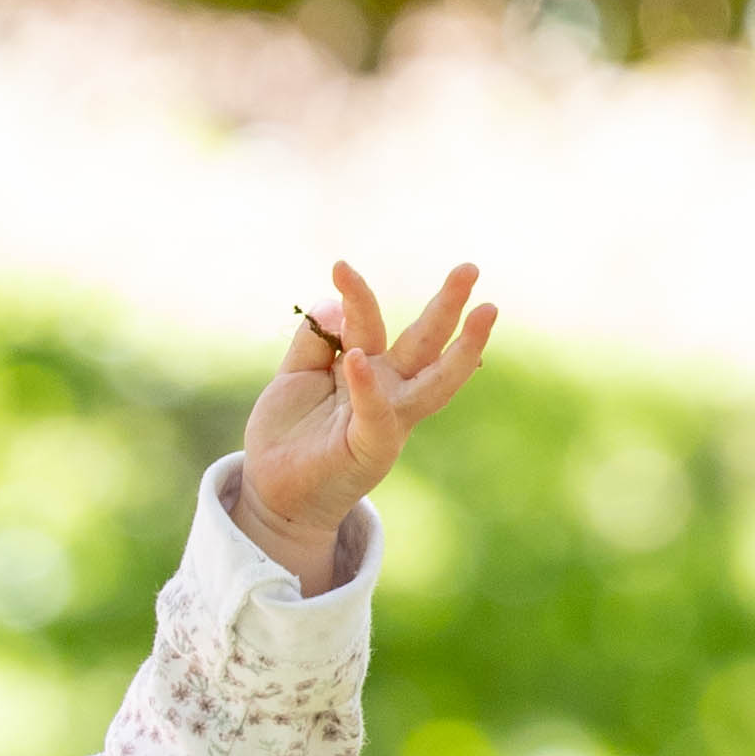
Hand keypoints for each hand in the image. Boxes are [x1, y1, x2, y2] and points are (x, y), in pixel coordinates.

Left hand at [236, 261, 494, 582]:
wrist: (272, 491)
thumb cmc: (291, 435)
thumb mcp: (296, 376)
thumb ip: (315, 340)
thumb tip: (333, 301)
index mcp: (371, 370)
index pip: (371, 323)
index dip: (357, 295)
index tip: (338, 265)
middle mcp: (389, 390)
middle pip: (426, 342)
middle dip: (449, 306)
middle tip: (470, 268)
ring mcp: (387, 419)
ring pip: (433, 378)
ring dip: (462, 347)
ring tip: (482, 310)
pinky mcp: (372, 447)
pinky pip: (377, 414)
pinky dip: (368, 387)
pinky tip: (358, 359)